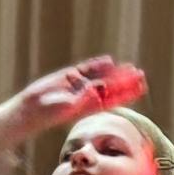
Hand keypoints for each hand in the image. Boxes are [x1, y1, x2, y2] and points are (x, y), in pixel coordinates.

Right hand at [8, 57, 147, 136]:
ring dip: (115, 72)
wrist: (33, 109)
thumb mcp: (68, 106)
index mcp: (92, 106)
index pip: (114, 98)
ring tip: (130, 67)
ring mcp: (80, 85)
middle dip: (126, 81)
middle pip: (111, 87)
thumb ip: (83, 97)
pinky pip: (87, 69)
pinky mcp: (70, 76)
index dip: (128, 92)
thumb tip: (98, 88)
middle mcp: (89, 96)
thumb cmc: (50, 113)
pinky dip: (97, 65)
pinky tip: (108, 61)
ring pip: (101, 76)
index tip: (141, 86)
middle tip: (140, 73)